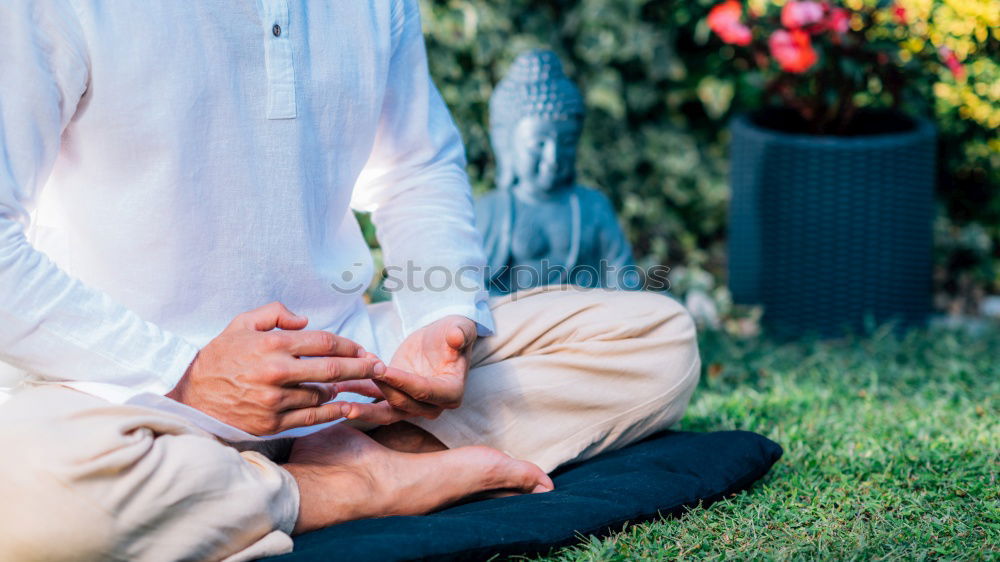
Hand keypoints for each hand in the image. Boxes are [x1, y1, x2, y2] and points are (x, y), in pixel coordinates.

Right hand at [166, 302, 385, 435]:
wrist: (192, 399)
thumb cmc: (219, 358)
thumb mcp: (240, 324)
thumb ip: (274, 314)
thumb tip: (305, 320)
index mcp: (272, 344)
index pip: (325, 342)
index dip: (351, 345)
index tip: (365, 349)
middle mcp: (277, 372)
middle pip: (333, 369)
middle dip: (362, 367)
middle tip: (379, 367)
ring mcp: (275, 400)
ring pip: (324, 394)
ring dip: (343, 390)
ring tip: (354, 385)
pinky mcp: (273, 423)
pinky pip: (312, 416)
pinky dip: (333, 411)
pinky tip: (346, 407)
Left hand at [334, 315, 476, 424]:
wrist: (440, 339)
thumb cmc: (452, 332)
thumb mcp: (459, 328)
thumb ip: (459, 333)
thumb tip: (456, 337)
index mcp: (451, 393)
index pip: (423, 390)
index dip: (402, 381)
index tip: (381, 369)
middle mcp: (433, 406)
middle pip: (402, 401)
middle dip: (378, 387)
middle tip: (355, 372)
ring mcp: (413, 407)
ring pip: (386, 412)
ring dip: (362, 406)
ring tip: (339, 397)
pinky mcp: (395, 400)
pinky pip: (375, 403)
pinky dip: (357, 395)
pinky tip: (338, 387)